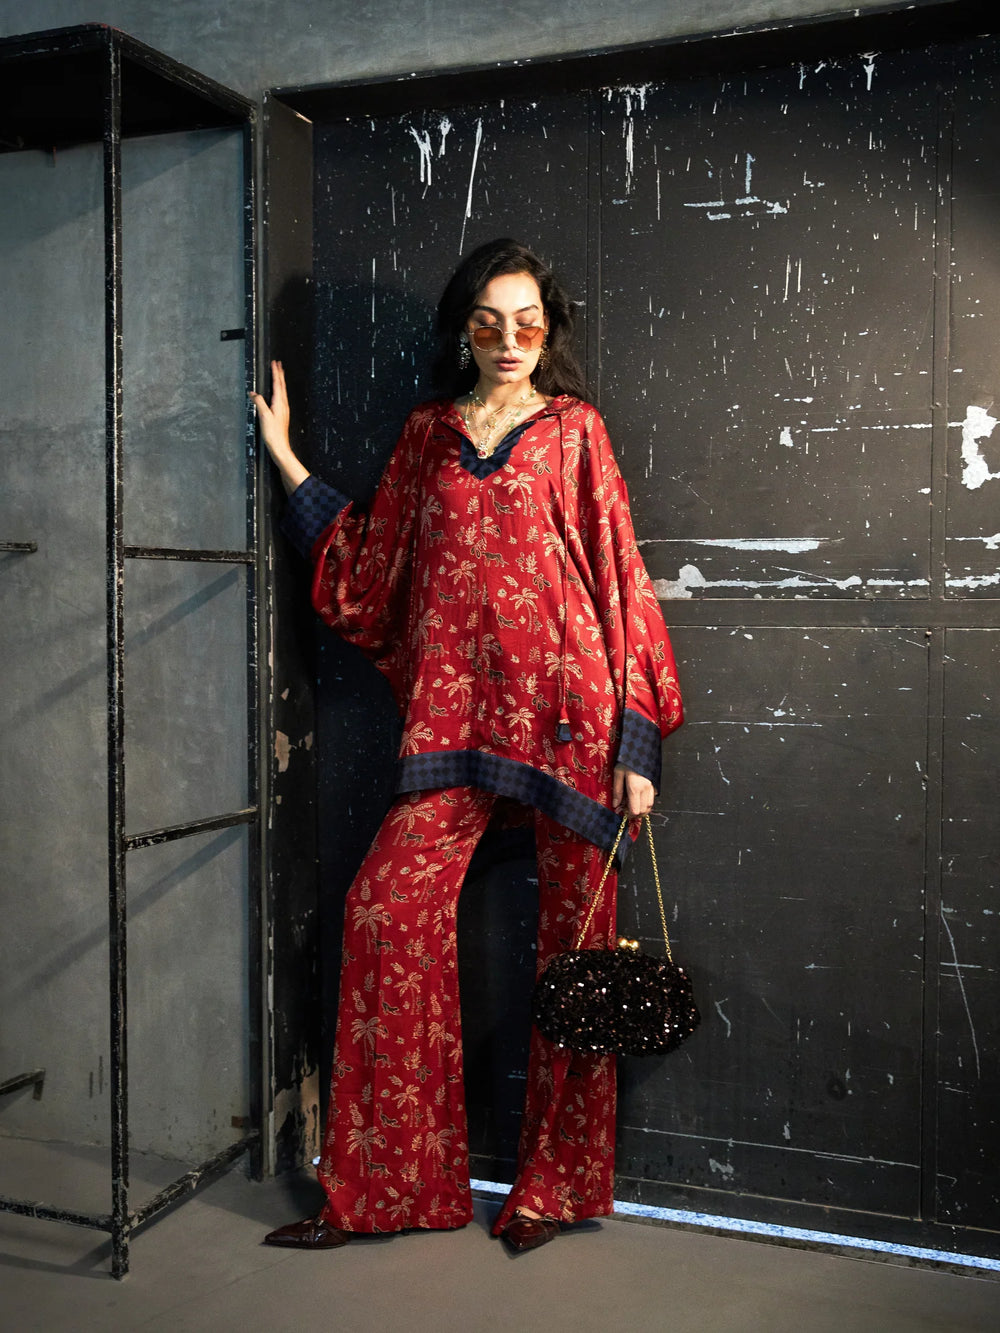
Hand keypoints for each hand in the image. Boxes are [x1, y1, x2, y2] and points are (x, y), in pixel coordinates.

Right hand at [250, 360, 308, 493]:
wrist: (280, 448)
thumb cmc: (273, 434)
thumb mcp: (264, 416)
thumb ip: (259, 403)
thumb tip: (253, 393)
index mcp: (279, 403)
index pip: (277, 384)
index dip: (276, 373)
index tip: (275, 363)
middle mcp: (283, 405)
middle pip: (282, 386)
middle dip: (280, 374)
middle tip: (279, 364)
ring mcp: (283, 410)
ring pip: (282, 391)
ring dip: (280, 381)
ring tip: (279, 374)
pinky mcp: (282, 415)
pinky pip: (281, 398)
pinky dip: (279, 391)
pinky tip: (277, 394)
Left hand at [612, 765, 655, 818]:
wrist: (641, 748)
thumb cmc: (627, 760)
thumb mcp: (618, 773)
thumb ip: (617, 791)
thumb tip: (616, 805)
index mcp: (635, 788)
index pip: (636, 810)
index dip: (630, 814)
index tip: (624, 812)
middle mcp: (646, 789)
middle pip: (644, 810)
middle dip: (636, 814)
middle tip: (628, 810)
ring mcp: (652, 786)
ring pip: (650, 805)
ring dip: (643, 809)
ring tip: (633, 805)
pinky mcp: (655, 783)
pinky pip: (653, 798)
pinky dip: (647, 802)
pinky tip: (640, 798)